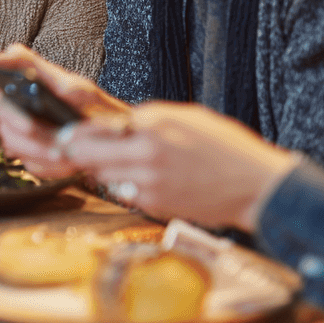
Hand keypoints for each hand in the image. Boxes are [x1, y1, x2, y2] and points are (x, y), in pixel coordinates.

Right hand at [0, 44, 126, 179]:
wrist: (119, 136)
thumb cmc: (92, 104)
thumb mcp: (67, 82)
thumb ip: (32, 65)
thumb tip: (2, 53)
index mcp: (22, 95)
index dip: (8, 115)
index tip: (29, 125)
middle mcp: (20, 116)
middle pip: (6, 133)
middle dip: (32, 142)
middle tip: (57, 147)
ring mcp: (26, 139)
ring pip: (20, 153)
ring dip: (45, 155)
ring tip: (69, 155)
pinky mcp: (36, 159)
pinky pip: (35, 167)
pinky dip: (55, 167)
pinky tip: (72, 163)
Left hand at [61, 103, 299, 230]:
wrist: (256, 185)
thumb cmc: (225, 147)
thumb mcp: (184, 117)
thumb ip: (147, 119)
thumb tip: (117, 123)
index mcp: (153, 125)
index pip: (95, 128)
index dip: (77, 132)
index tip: (67, 133)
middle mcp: (146, 154)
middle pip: (88, 154)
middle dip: (78, 151)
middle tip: (71, 148)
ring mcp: (148, 183)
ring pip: (103, 176)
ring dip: (103, 169)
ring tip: (116, 161)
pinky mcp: (154, 205)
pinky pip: (125, 192)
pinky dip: (126, 185)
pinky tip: (142, 178)